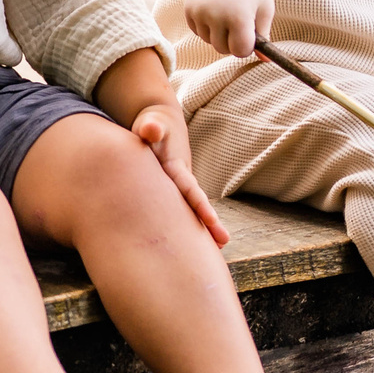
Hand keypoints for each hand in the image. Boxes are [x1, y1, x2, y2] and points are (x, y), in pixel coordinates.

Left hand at [130, 102, 229, 245]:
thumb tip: (150, 130)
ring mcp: (176, 187)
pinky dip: (187, 226)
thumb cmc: (152, 124)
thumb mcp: (151, 122)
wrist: (158, 122)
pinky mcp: (170, 192)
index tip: (212, 220)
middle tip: (223, 243)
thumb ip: (151, 127)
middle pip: (196, 205)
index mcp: (176, 168)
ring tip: (216, 250)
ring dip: (202, 229)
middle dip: (210, 225)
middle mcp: (180, 180)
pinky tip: (191, 246)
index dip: (200, 205)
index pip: (189, 189)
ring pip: (189, 211)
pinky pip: (179, 211)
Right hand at [184, 0, 273, 59]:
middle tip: (238, 22)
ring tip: (227, 12)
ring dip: (219, 34)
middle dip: (232, 41)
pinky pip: (198, 31)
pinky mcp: (188, 10)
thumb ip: (264, 35)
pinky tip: (215, 9)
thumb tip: (266, 61)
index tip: (250, 35)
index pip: (240, 51)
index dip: (247, 46)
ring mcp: (200, 13)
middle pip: (223, 49)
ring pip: (210, 41)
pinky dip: (207, 26)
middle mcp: (216, 16)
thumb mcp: (264, 7)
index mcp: (239, 17)